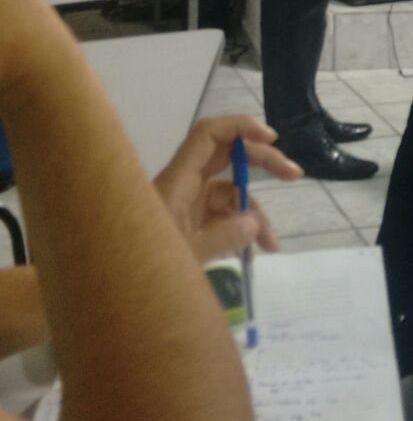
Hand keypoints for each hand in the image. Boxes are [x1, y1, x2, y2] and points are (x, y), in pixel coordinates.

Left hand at [153, 114, 301, 262]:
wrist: (111, 292)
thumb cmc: (139, 269)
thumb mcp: (185, 256)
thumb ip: (222, 237)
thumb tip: (253, 223)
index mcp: (176, 181)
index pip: (208, 135)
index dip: (240, 127)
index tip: (271, 139)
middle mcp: (182, 184)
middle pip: (226, 156)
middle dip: (262, 162)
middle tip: (294, 175)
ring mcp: (186, 204)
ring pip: (230, 192)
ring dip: (255, 212)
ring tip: (272, 243)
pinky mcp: (189, 223)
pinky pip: (223, 215)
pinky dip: (242, 227)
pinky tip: (257, 249)